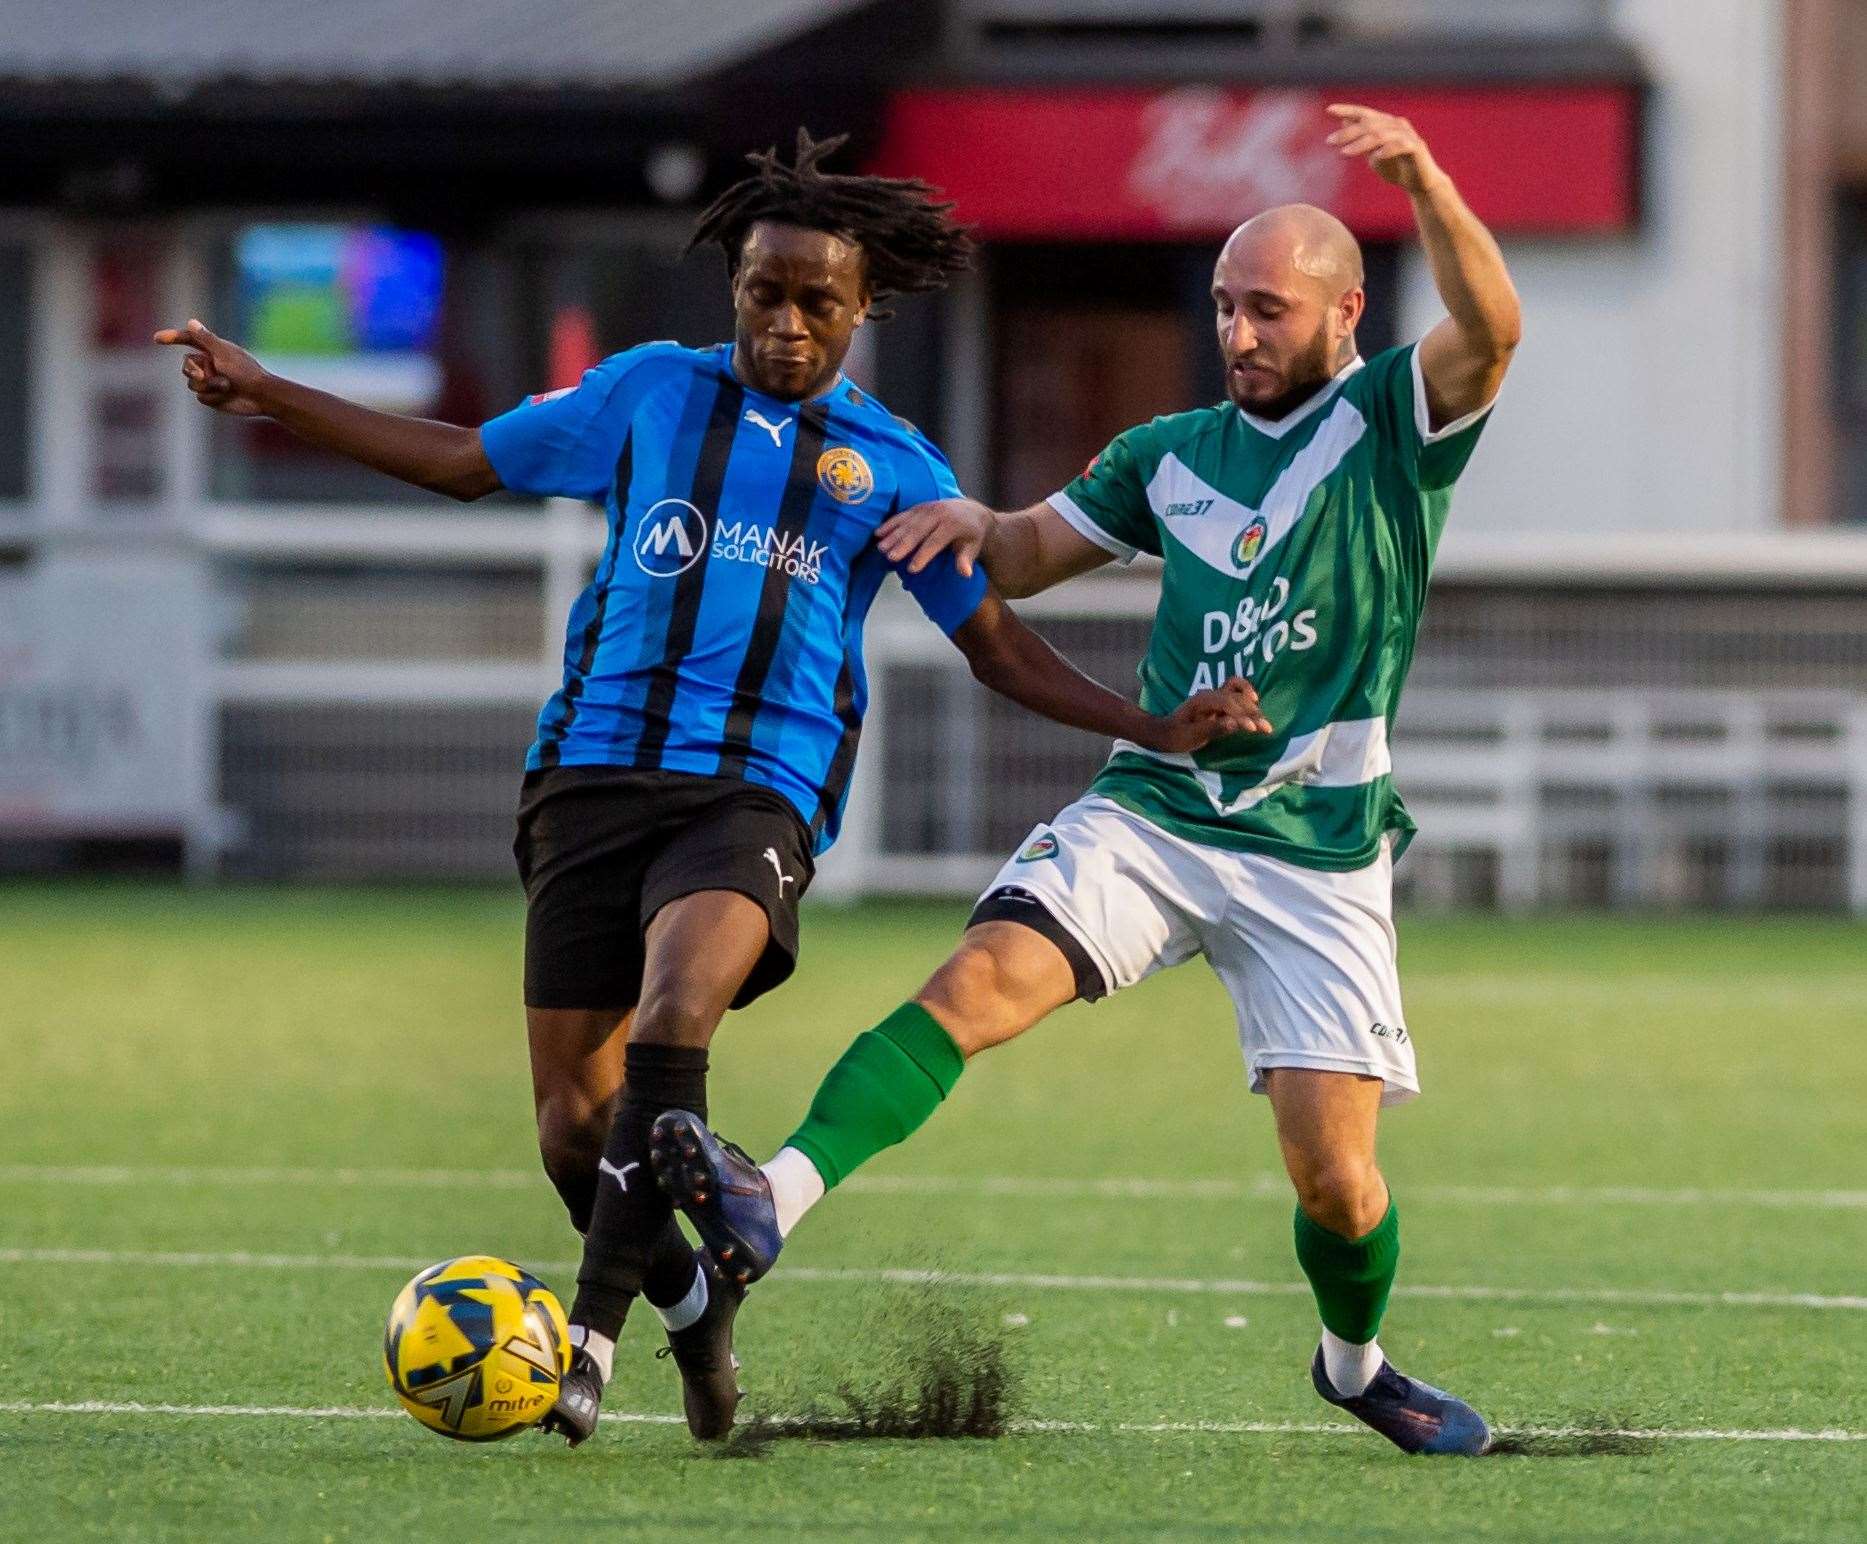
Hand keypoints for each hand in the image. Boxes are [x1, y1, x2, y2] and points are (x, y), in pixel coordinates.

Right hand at [153, 319, 271, 416]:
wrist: (261, 397)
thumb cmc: (246, 372)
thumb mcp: (223, 353)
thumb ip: (206, 339)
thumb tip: (191, 321)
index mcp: (212, 349)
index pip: (187, 340)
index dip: (172, 338)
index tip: (157, 339)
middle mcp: (209, 363)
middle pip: (186, 365)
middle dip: (194, 371)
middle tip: (207, 373)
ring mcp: (210, 380)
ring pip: (192, 383)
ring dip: (208, 386)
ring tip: (227, 386)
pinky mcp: (213, 395)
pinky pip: (200, 397)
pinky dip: (213, 397)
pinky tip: (227, 396)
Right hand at [877, 498, 992, 576]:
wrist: (972, 512)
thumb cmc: (971, 536)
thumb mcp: (972, 548)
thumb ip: (966, 560)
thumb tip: (966, 574)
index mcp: (952, 524)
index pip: (935, 541)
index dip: (923, 555)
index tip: (912, 569)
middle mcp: (938, 514)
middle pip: (918, 530)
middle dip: (903, 544)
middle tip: (890, 558)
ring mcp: (927, 509)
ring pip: (907, 523)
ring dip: (893, 535)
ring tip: (881, 548)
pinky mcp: (918, 507)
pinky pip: (902, 515)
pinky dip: (890, 524)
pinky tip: (878, 533)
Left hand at [1145, 676, 1272, 754]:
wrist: (1165, 732)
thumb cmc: (1176, 736)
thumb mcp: (1192, 736)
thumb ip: (1213, 728)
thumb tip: (1234, 724)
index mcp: (1202, 701)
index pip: (1227, 704)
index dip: (1242, 716)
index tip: (1253, 729)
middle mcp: (1210, 694)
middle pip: (1237, 698)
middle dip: (1253, 713)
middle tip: (1267, 729)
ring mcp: (1214, 696)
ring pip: (1239, 694)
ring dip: (1253, 707)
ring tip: (1264, 723)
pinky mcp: (1218, 701)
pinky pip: (1235, 690)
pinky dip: (1247, 693)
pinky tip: (1255, 702)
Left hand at [1325, 104, 1444, 195]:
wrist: (1421, 183)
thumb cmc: (1396, 167)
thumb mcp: (1373, 153)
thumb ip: (1361, 139)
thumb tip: (1343, 122)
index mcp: (1386, 124)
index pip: (1365, 113)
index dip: (1348, 109)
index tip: (1329, 110)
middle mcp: (1396, 125)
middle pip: (1370, 124)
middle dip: (1348, 132)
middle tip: (1329, 141)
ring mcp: (1407, 135)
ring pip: (1381, 134)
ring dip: (1361, 143)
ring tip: (1344, 152)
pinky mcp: (1416, 147)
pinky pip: (1400, 146)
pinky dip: (1386, 150)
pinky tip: (1375, 156)